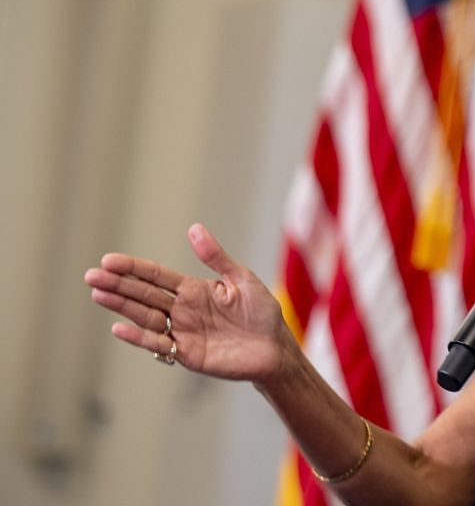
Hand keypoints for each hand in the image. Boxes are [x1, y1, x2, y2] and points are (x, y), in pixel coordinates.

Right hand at [84, 224, 292, 382]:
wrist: (276, 348)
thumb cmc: (262, 312)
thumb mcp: (241, 279)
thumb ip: (216, 258)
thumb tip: (194, 229)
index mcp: (193, 289)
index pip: (156, 276)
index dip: (133, 268)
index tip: (108, 261)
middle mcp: (182, 309)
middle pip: (144, 294)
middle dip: (117, 285)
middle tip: (91, 276)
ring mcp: (182, 331)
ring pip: (145, 316)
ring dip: (121, 306)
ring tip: (97, 294)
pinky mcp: (186, 353)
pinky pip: (158, 344)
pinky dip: (139, 337)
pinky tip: (119, 327)